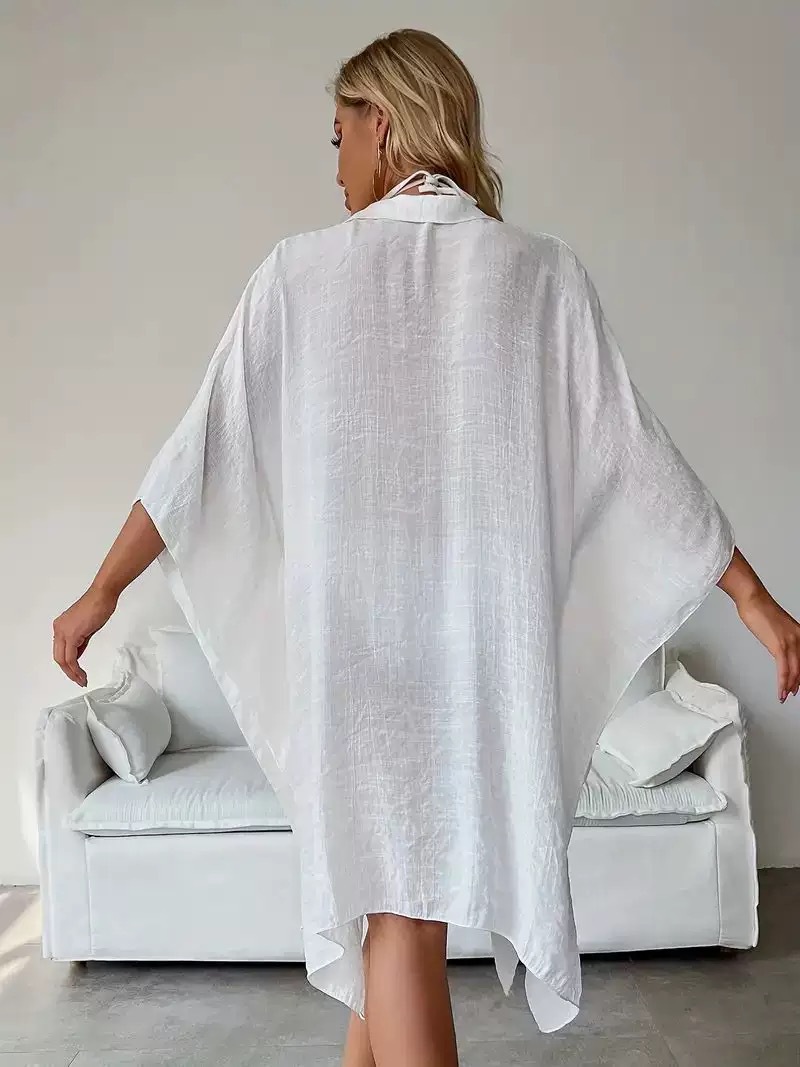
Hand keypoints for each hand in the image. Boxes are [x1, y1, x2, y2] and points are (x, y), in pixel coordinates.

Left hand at [52, 585, 118, 686]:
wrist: (103, 595)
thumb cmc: (98, 606)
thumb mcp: (87, 628)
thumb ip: (80, 641)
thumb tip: (78, 653)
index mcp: (61, 627)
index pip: (61, 651)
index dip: (68, 665)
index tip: (77, 673)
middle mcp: (59, 629)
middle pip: (58, 658)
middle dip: (68, 672)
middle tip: (79, 680)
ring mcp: (63, 631)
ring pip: (63, 659)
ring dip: (72, 672)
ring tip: (82, 680)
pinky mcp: (72, 635)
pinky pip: (71, 657)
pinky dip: (76, 668)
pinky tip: (82, 673)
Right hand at [736, 588, 799, 702]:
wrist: (753, 599)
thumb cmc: (760, 609)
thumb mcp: (776, 626)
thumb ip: (781, 638)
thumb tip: (779, 648)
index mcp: (799, 633)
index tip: (798, 682)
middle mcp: (799, 638)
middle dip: (797, 682)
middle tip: (793, 692)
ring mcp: (791, 642)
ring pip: (795, 671)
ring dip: (790, 686)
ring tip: (785, 695)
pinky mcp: (779, 646)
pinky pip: (784, 670)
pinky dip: (783, 683)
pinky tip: (781, 690)